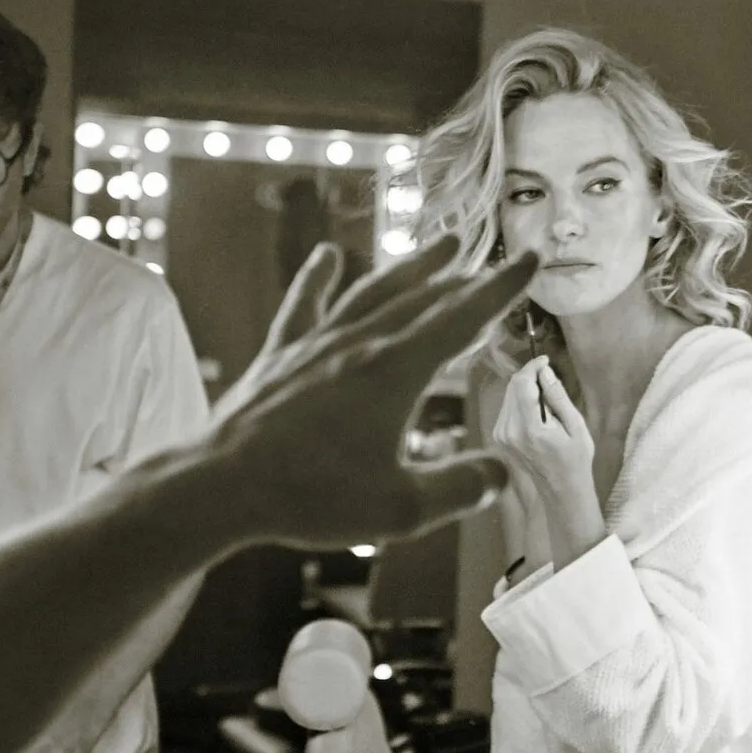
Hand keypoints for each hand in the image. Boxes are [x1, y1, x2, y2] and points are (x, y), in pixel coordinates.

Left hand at [203, 235, 538, 550]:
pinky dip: (319, 278)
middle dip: (465, 276)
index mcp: (397, 372)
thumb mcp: (403, 509)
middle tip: (494, 257)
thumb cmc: (313, 497)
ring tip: (440, 243)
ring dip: (411, 267)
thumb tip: (501, 474)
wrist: (221, 486)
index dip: (501, 288)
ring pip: (373, 292)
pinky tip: (328, 256)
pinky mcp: (280, 358)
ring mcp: (316, 346)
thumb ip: (461, 489)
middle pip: (423, 298)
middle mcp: (360, 345)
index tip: (530, 259)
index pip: (462, 318)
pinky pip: (305, 306)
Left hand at [491, 357, 596, 505]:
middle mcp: (509, 431)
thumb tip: (544, 371)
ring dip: (525, 388)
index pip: (521, 384)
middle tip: (549, 377)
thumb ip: (558, 397)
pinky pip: (507, 407)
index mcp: (530, 429)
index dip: (532, 367)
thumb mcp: (576, 426)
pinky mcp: (499, 436)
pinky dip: (521, 401)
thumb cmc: (575, 459)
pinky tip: (537, 412)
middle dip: (529, 376)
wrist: (561, 489)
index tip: (545, 361)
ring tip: (547, 400)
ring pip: (508, 395)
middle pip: (512, 386)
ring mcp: (501, 435)